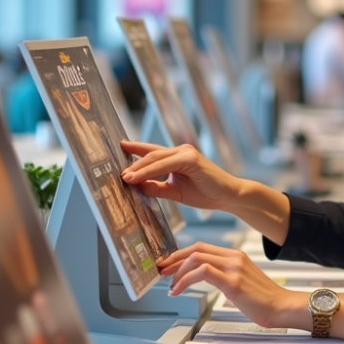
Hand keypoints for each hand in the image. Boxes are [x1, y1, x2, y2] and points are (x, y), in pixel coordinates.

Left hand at [120, 141, 238, 211]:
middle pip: (150, 154)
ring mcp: (186, 153)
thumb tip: (136, 186)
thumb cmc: (205, 193)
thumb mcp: (175, 192)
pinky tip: (138, 177)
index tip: (118, 147)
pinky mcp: (191, 159)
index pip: (151, 152)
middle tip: (117, 173)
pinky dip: (150, 170)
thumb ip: (156, 188)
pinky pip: (165, 164)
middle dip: (132, 164)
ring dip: (138, 168)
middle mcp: (180, 151)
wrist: (227, 196)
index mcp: (177, 158)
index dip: (134, 149)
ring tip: (124, 177)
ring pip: (155, 158)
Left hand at [158, 242, 308, 328]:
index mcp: (235, 256)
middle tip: (161, 272)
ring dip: (177, 272)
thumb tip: (205, 279)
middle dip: (174, 260)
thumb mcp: (242, 282)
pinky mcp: (233, 282)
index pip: (201, 247)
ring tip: (171, 287)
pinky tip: (179, 291)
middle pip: (195, 249)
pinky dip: (185, 281)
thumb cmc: (264, 300)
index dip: (180, 255)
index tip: (168, 266)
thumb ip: (225, 276)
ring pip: (196, 258)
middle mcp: (233, 257)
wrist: (283, 307)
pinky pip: (202, 273)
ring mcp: (234, 268)